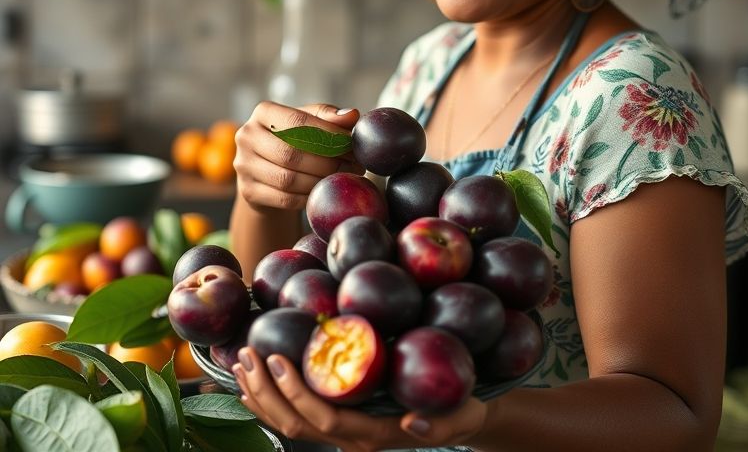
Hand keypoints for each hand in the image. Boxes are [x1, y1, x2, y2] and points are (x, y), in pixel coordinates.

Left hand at [233, 347, 487, 451]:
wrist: (454, 416)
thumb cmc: (459, 410)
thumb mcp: (462, 415)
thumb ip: (440, 423)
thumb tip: (410, 425)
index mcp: (374, 435)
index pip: (325, 420)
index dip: (297, 393)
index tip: (277, 358)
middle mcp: (351, 439)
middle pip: (297, 424)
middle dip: (266, 391)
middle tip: (247, 352)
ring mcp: (342, 432)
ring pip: (289, 423)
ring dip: (260, 395)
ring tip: (240, 361)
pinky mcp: (337, 419)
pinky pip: (295, 416)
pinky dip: (269, 399)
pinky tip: (252, 380)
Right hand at [234, 102, 363, 213]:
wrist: (268, 171)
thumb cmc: (294, 139)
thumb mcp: (311, 122)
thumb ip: (330, 117)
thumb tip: (352, 115)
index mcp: (263, 112)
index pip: (298, 122)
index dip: (328, 135)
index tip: (350, 144)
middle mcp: (246, 136)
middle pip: (292, 153)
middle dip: (327, 162)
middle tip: (353, 166)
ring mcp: (243, 165)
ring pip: (288, 179)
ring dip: (320, 181)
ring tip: (341, 179)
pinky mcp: (248, 191)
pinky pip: (284, 198)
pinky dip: (308, 197)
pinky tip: (323, 192)